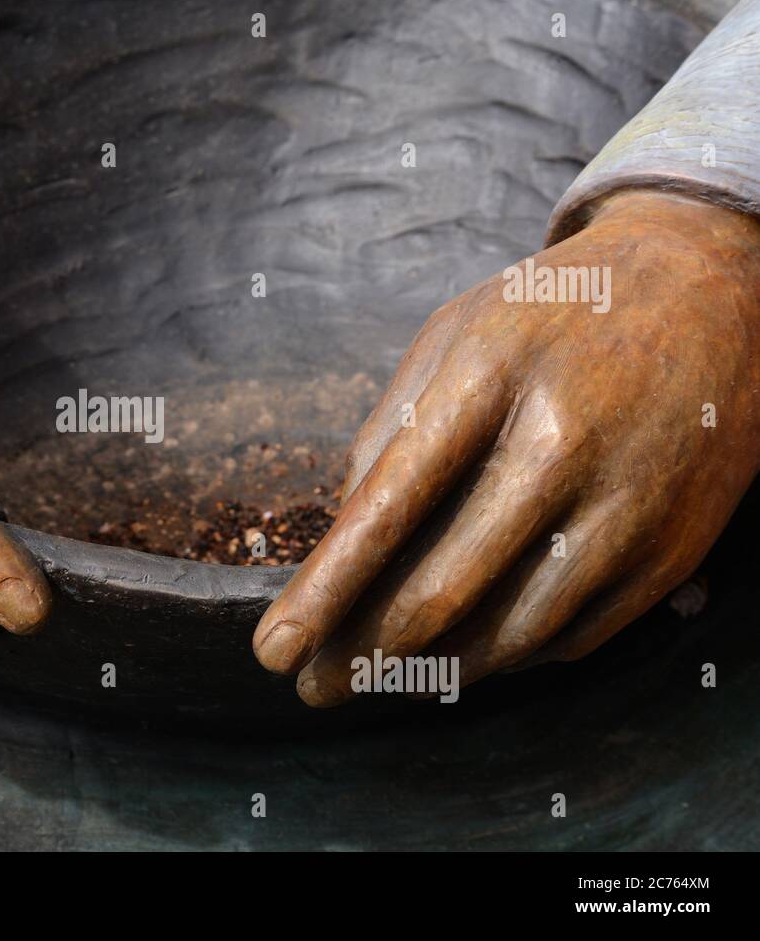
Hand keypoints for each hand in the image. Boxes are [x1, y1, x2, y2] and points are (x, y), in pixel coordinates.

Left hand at [253, 190, 759, 704]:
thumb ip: (387, 434)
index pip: (386, 510)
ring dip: (431, 672)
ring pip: (507, 634)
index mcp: (486, 379)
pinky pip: (570, 638)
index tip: (270, 651)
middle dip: (362, 654)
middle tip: (315, 686)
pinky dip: (505, 658)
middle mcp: (559, 445)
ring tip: (379, 679)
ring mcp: (627, 504)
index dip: (323, 592)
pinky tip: (464, 656)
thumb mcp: (452, 339)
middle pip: (441, 590)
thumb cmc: (548, 320)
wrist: (707, 293)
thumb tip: (341, 544)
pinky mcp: (672, 551)